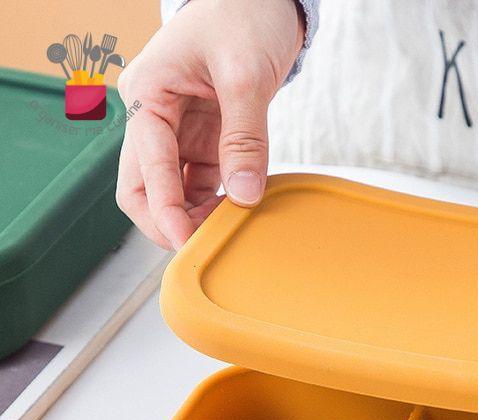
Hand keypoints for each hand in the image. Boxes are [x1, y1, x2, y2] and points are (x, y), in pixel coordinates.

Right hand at [116, 0, 303, 248]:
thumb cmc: (243, 16)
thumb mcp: (245, 75)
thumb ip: (245, 137)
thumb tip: (246, 195)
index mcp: (147, 96)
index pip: (145, 167)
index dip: (163, 211)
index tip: (186, 243)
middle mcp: (154, 118)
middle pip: (142, 188)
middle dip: (167, 222)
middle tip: (201, 248)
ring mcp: (178, 132)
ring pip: (172, 192)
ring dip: (194, 217)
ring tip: (227, 233)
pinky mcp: (204, 140)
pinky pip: (201, 183)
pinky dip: (215, 203)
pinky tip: (237, 213)